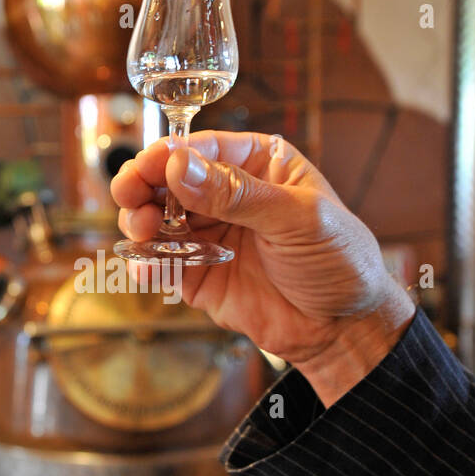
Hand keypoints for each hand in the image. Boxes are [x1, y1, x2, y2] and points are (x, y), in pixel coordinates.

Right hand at [111, 130, 414, 406]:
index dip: (168, 155)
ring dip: (140, 222)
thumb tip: (178, 166)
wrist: (344, 328)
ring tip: (144, 232)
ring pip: (157, 217)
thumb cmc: (338, 261)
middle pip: (168, 178)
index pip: (201, 147)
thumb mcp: (296, 218)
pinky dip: (147, 263)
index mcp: (258, 163)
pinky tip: (147, 268)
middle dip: (143, 185)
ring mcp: (210, 233)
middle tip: (130, 196)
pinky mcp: (198, 273)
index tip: (147, 169)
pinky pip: (162, 262)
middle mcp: (228, 193)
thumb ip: (236, 194)